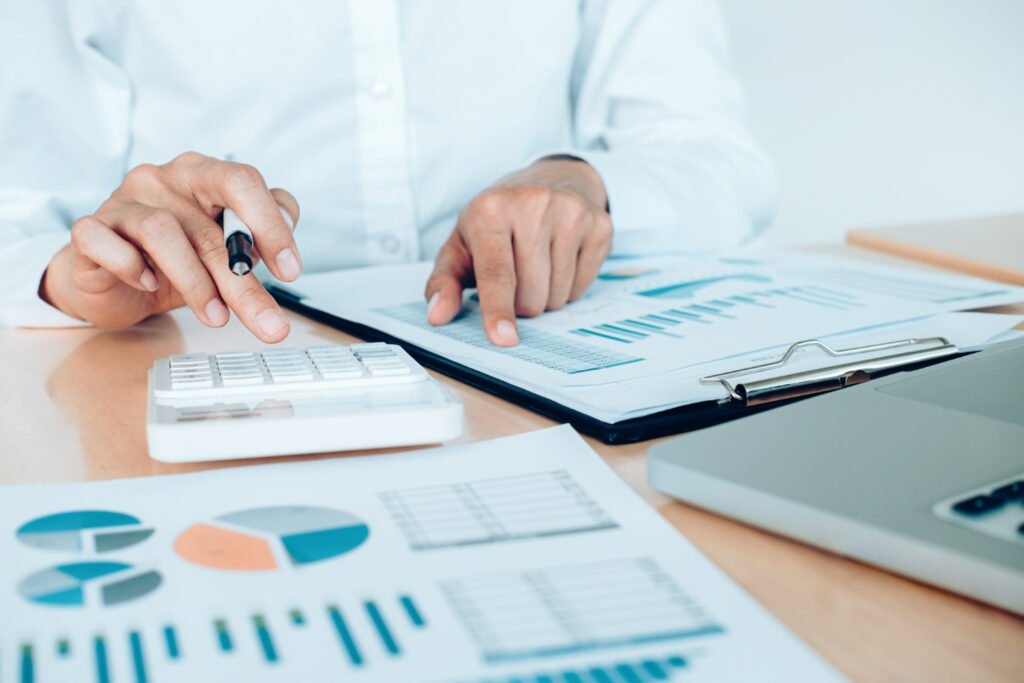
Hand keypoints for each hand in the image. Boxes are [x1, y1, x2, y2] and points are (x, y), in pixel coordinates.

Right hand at [41, 152, 300, 341]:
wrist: (114, 279)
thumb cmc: (177, 257)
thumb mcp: (226, 247)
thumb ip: (258, 237)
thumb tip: (285, 247)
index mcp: (203, 175)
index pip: (242, 182)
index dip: (271, 225)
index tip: (290, 270)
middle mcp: (164, 180)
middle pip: (210, 226)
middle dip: (243, 283)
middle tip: (267, 321)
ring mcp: (123, 201)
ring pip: (162, 233)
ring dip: (195, 283)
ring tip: (216, 317)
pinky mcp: (90, 229)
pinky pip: (105, 242)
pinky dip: (131, 266)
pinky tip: (150, 285)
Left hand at [425, 158, 611, 345]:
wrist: (551, 179)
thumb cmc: (498, 220)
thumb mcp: (462, 244)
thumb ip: (444, 282)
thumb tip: (437, 315)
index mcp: (490, 209)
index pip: (496, 273)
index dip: (498, 309)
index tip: (503, 338)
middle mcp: (533, 204)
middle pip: (529, 294)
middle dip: (520, 303)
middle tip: (515, 276)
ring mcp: (571, 212)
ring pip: (557, 295)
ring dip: (544, 296)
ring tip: (537, 265)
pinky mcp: (599, 224)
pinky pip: (582, 286)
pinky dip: (569, 286)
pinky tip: (560, 259)